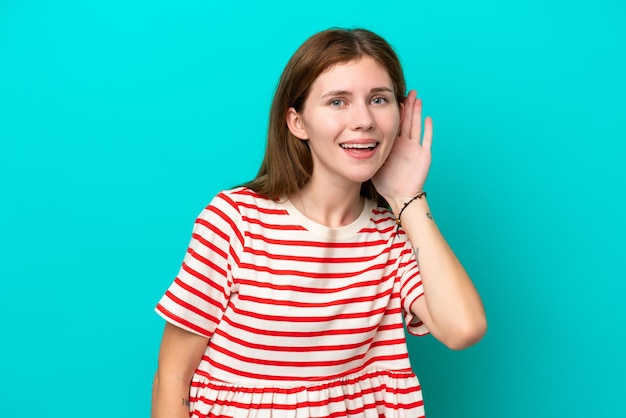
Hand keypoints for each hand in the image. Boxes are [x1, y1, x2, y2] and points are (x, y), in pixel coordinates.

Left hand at [372, 90, 432, 205]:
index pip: (394, 123)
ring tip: (417, 98)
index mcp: (393, 143)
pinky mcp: (423, 155)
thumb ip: (364, 152)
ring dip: (417, 112)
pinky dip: (428, 129)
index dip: (393, 111)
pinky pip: (426, 140)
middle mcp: (405, 143)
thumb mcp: (373, 163)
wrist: (399, 196)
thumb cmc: (386, 182)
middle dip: (407, 105)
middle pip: (406, 120)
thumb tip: (347, 142)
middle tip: (408, 90)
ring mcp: (415, 148)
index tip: (391, 97)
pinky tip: (428, 118)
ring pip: (416, 125)